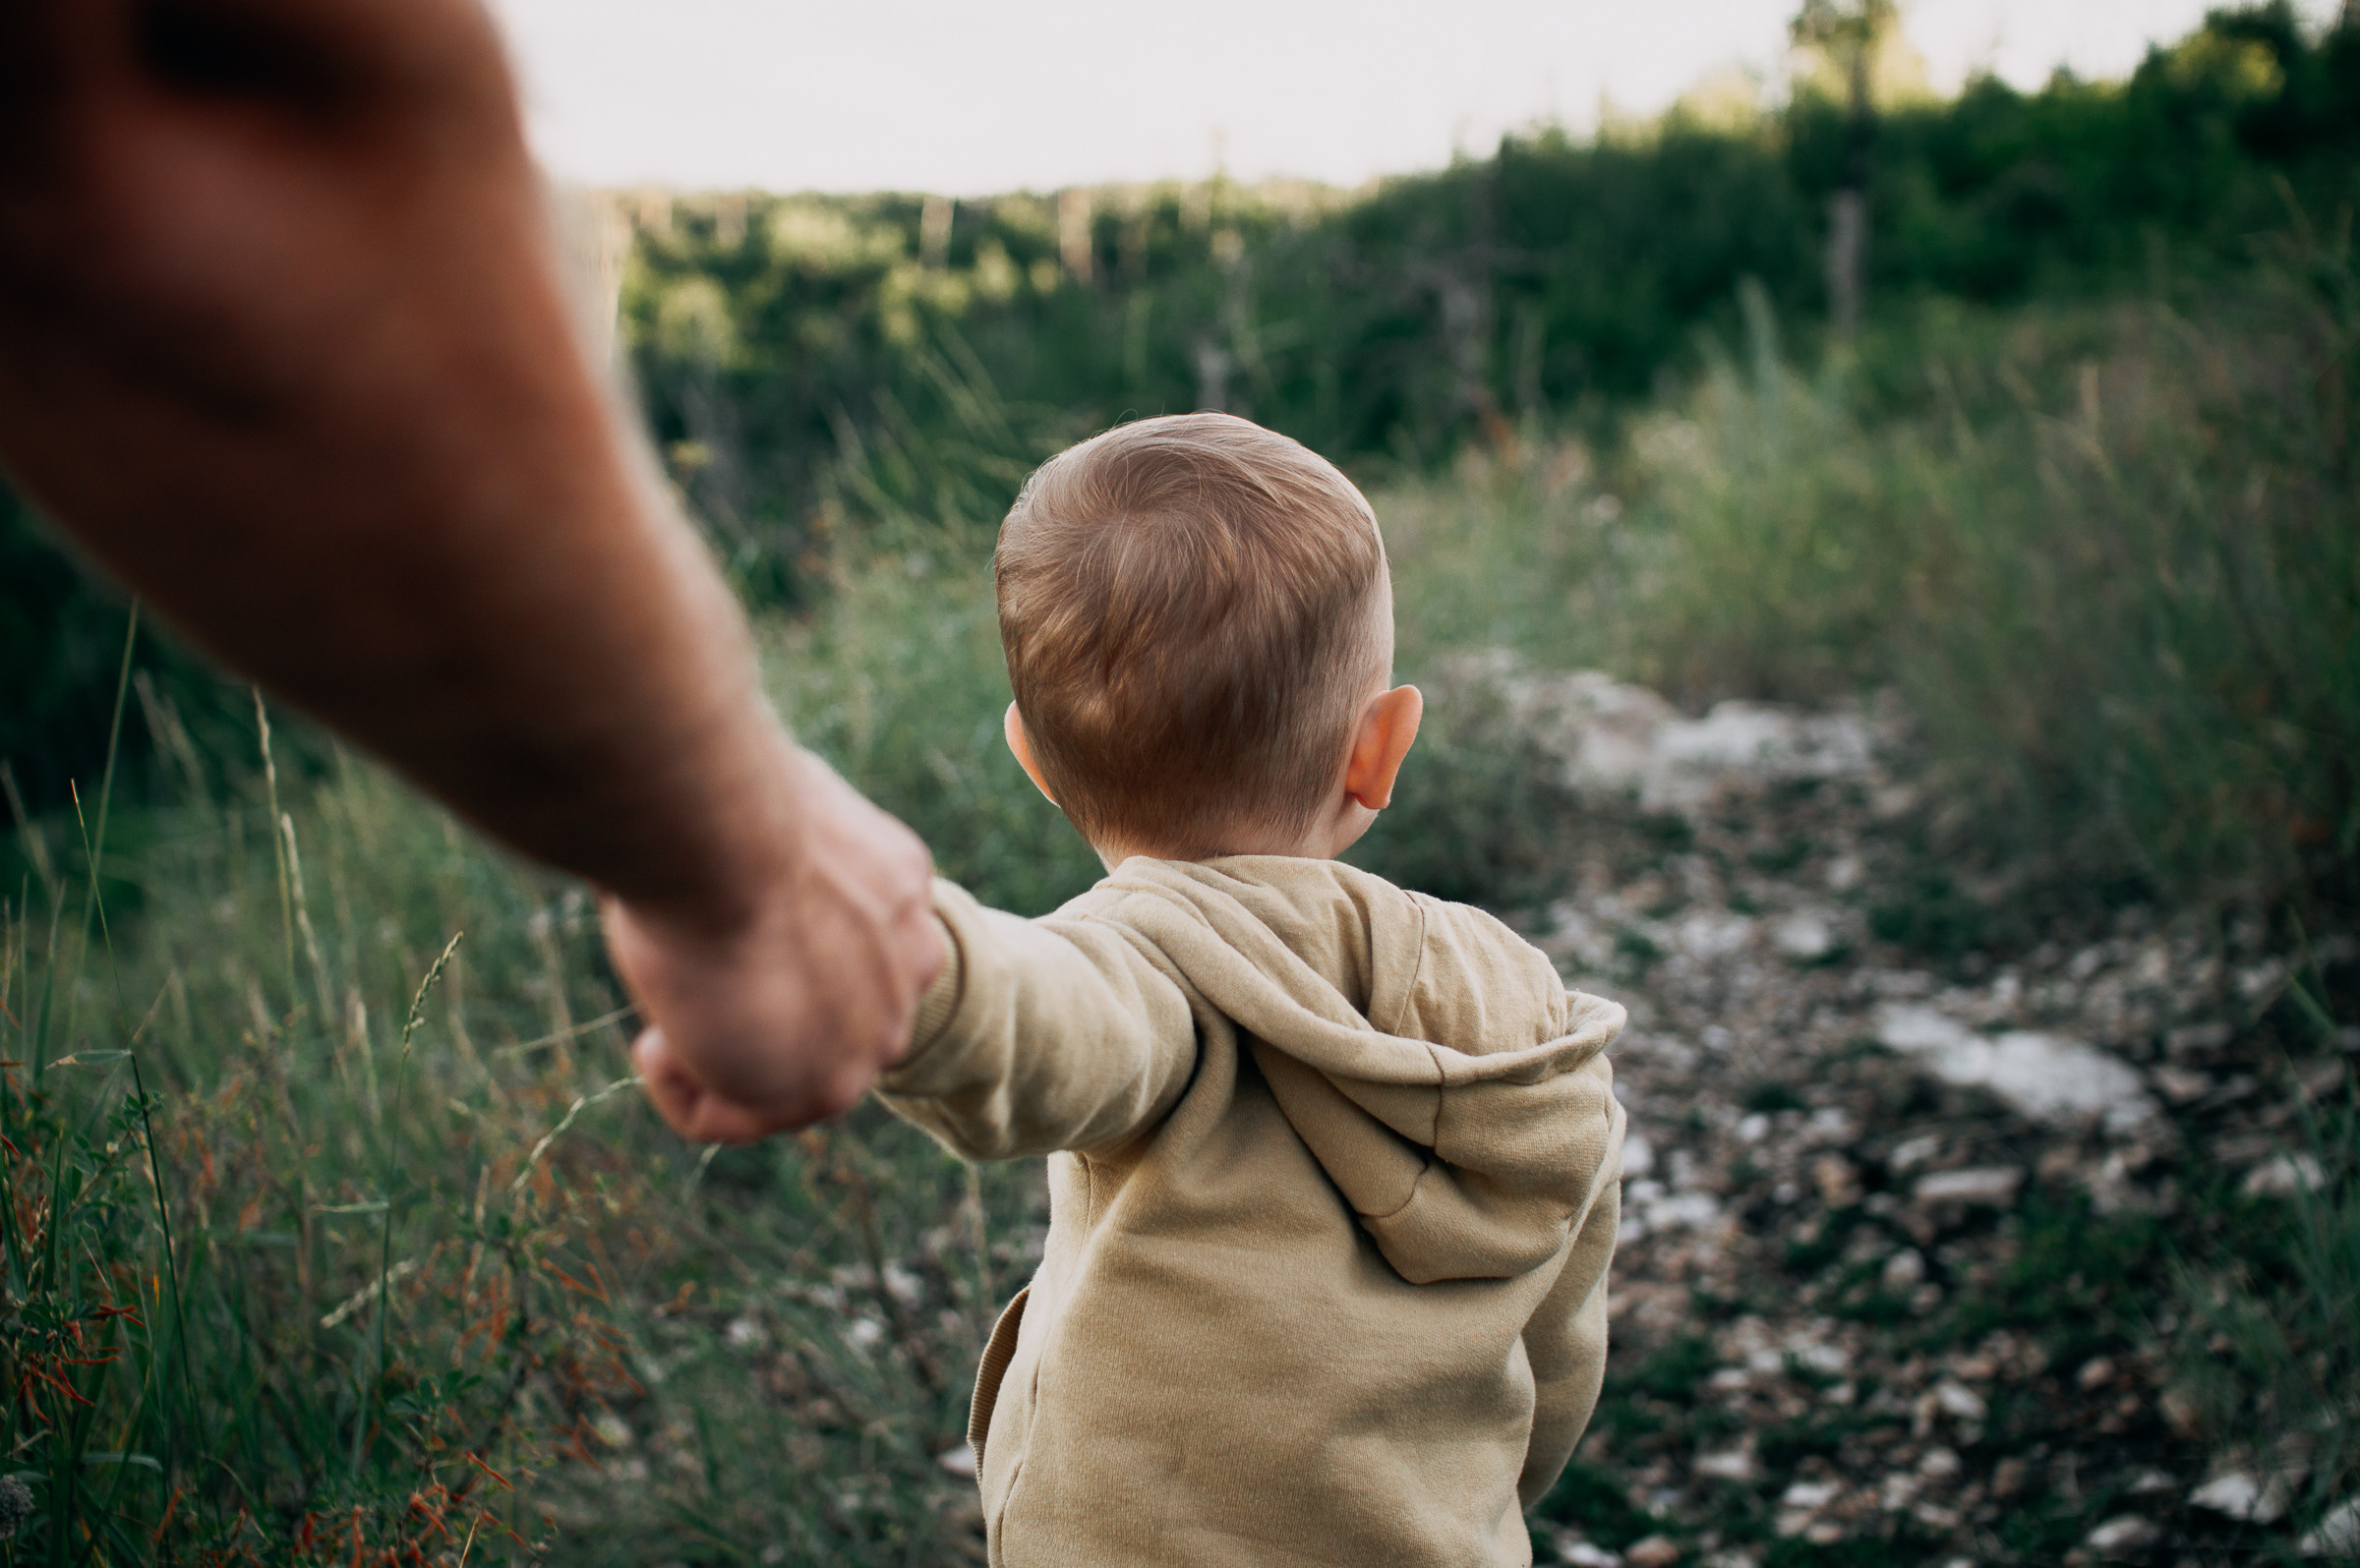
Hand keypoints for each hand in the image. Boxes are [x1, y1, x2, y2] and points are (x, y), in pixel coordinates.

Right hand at [603, 742, 945, 1142]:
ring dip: (708, 1053)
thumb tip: (715, 855)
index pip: (847, 952)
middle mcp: (908, 966)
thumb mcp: (755, 814)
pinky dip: (675, 1086)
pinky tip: (655, 1040)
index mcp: (898, 890)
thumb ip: (765, 856)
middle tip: (685, 979)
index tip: (708, 927)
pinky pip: (726, 1118)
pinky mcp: (823, 1089)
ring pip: (780, 1079)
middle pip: (822, 1022)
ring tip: (666, 1012)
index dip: (764, 951)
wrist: (722, 831)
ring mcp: (874, 1034)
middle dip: (745, 1011)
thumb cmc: (715, 803)